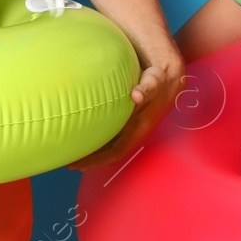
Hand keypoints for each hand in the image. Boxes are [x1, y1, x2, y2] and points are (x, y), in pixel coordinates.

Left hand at [69, 57, 185, 170]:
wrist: (170, 76)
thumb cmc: (159, 79)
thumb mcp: (154, 81)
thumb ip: (146, 89)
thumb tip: (136, 96)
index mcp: (139, 127)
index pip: (116, 151)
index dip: (98, 160)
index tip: (79, 165)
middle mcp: (134, 131)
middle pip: (110, 153)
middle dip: (92, 160)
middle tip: (70, 163)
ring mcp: (131, 127)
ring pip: (110, 146)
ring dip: (94, 152)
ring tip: (74, 154)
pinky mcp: (127, 120)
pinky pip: (111, 135)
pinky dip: (98, 139)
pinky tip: (86, 136)